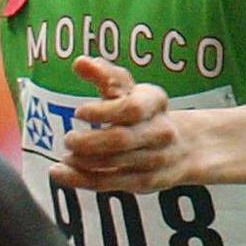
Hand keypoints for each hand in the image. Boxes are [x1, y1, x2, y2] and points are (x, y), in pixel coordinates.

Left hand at [51, 56, 186, 192]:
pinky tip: (60, 173)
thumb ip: (105, 75)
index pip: (131, 108)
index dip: (103, 112)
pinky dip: (82, 179)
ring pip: (115, 164)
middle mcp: (161, 132)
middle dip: (89, 141)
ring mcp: (155, 159)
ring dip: (83, 161)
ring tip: (65, 156)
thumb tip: (80, 62)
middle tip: (68, 139)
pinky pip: (111, 183)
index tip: (78, 112)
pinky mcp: (145, 182)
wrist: (185, 147)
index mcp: (155, 103)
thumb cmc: (143, 111)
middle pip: (122, 139)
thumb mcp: (129, 90)